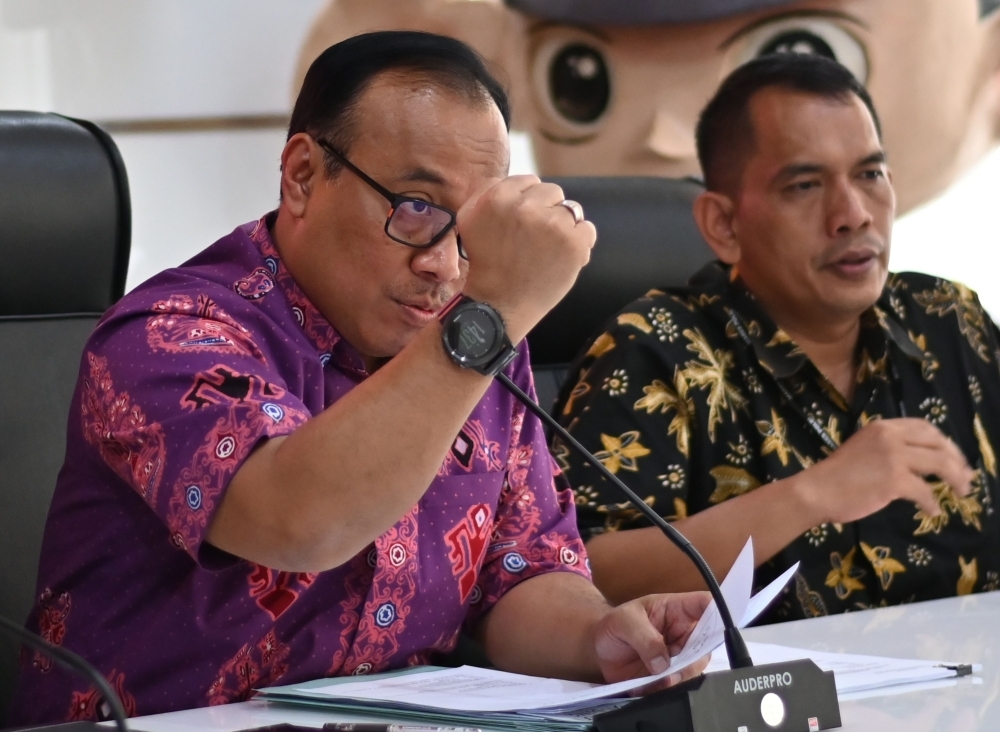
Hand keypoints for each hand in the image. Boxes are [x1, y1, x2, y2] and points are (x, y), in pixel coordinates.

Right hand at [456, 175, 596, 342]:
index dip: (527, 203)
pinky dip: (579, 243)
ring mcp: (554, 225)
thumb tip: (514, 178)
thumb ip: (486, 191)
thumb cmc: (485, 264)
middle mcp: (526, 207)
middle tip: (533, 239)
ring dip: (563, 226)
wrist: (499, 305)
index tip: (521, 224)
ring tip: (547, 250)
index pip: (529, 181)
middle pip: (553, 192)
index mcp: (499, 197)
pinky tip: (561, 258)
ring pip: (572, 210)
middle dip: (546, 211)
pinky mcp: (575, 244)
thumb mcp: (468, 220)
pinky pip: (587, 229)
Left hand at [592, 592, 711, 687]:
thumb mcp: (624, 621)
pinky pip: (678, 686)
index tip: (718, 626)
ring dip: (679, 678)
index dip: (717, 613)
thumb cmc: (614, 625)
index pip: (705, 605)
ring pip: (695, 670)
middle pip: (707, 645)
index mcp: (677, 610)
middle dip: (694, 659)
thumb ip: (644, 638)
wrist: (600, 648)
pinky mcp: (670, 677)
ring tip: (658, 680)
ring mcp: (679, 657)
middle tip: (674, 668)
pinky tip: (649, 687)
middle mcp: (684, 634)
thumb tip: (663, 663)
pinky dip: (666, 690)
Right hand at [794, 417, 974, 524]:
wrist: (817, 490)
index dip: (944, 442)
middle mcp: (891, 437)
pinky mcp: (894, 480)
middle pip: (938, 443)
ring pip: (940, 464)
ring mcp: (893, 457)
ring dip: (956, 479)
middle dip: (957, 460)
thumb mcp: (863, 448)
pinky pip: (925, 492)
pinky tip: (933, 511)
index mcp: (883, 427)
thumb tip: (920, 464)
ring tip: (961, 491)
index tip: (953, 456)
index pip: (924, 427)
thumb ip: (888, 448)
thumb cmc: (836, 474)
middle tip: (965, 477)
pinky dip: (932, 503)